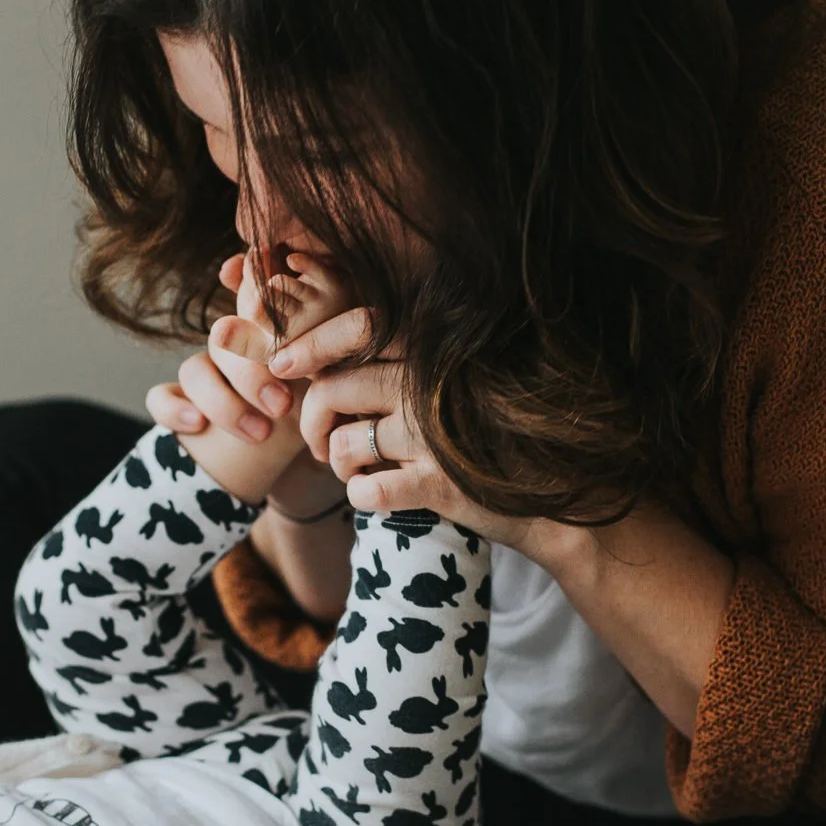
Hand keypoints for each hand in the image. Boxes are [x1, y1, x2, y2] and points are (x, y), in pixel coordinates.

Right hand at [145, 253, 348, 514]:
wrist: (304, 477)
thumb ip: (337, 354)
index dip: (249, 282)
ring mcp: (207, 376)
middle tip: (283, 404)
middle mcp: (235, 347)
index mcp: (273, 333)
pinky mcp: (185, 409)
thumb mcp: (338, 387)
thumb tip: (357, 319)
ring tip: (261, 433)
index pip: (252, 295)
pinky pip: (162, 398)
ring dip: (225, 401)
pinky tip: (197, 426)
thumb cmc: (327, 421)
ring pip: (195, 369)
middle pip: (225, 337)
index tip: (257, 291)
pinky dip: (175, 409)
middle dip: (251, 371)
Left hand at [266, 303, 543, 549]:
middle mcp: (431, 384)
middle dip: (312, 423)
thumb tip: (313, 357)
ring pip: (345, 445)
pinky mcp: (441, 484)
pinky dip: (361, 495)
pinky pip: (368, 490)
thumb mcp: (445, 383)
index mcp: (432, 351)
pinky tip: (375, 493)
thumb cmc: (480, 434)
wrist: (542, 499)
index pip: (358, 327)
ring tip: (353, 470)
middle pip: (333, 390)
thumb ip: (395, 364)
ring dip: (339, 464)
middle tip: (320, 446)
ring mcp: (435, 434)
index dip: (311, 343)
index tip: (283, 365)